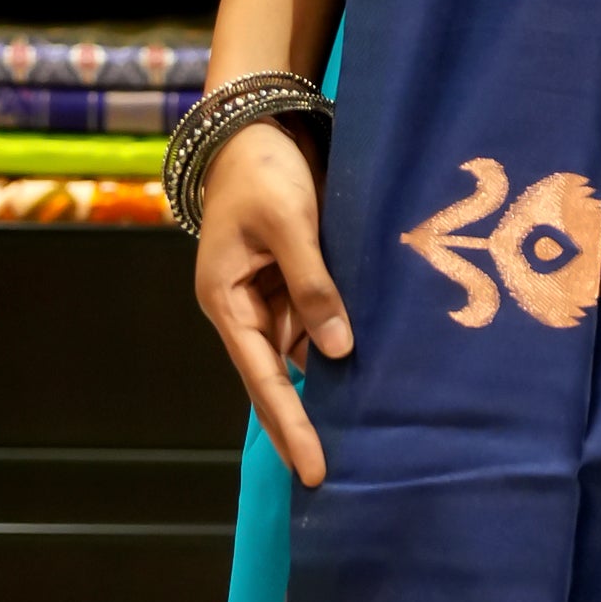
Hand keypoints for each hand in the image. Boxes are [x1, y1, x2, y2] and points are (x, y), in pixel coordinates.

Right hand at [195, 119, 350, 485]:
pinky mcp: (296, 280)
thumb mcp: (290, 224)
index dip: (290, 426)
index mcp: (227, 302)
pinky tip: (373, 376)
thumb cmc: (263, 172)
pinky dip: (341, 347)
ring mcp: (272, 297)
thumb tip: (338, 350)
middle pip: (279, 379)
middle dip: (305, 424)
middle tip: (337, 476)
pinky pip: (320, 324)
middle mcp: (246, 309)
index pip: (263, 380)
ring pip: (304, 354)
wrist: (259, 125)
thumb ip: (313, 285)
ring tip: (366, 438)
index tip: (311, 471)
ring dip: (330, 388)